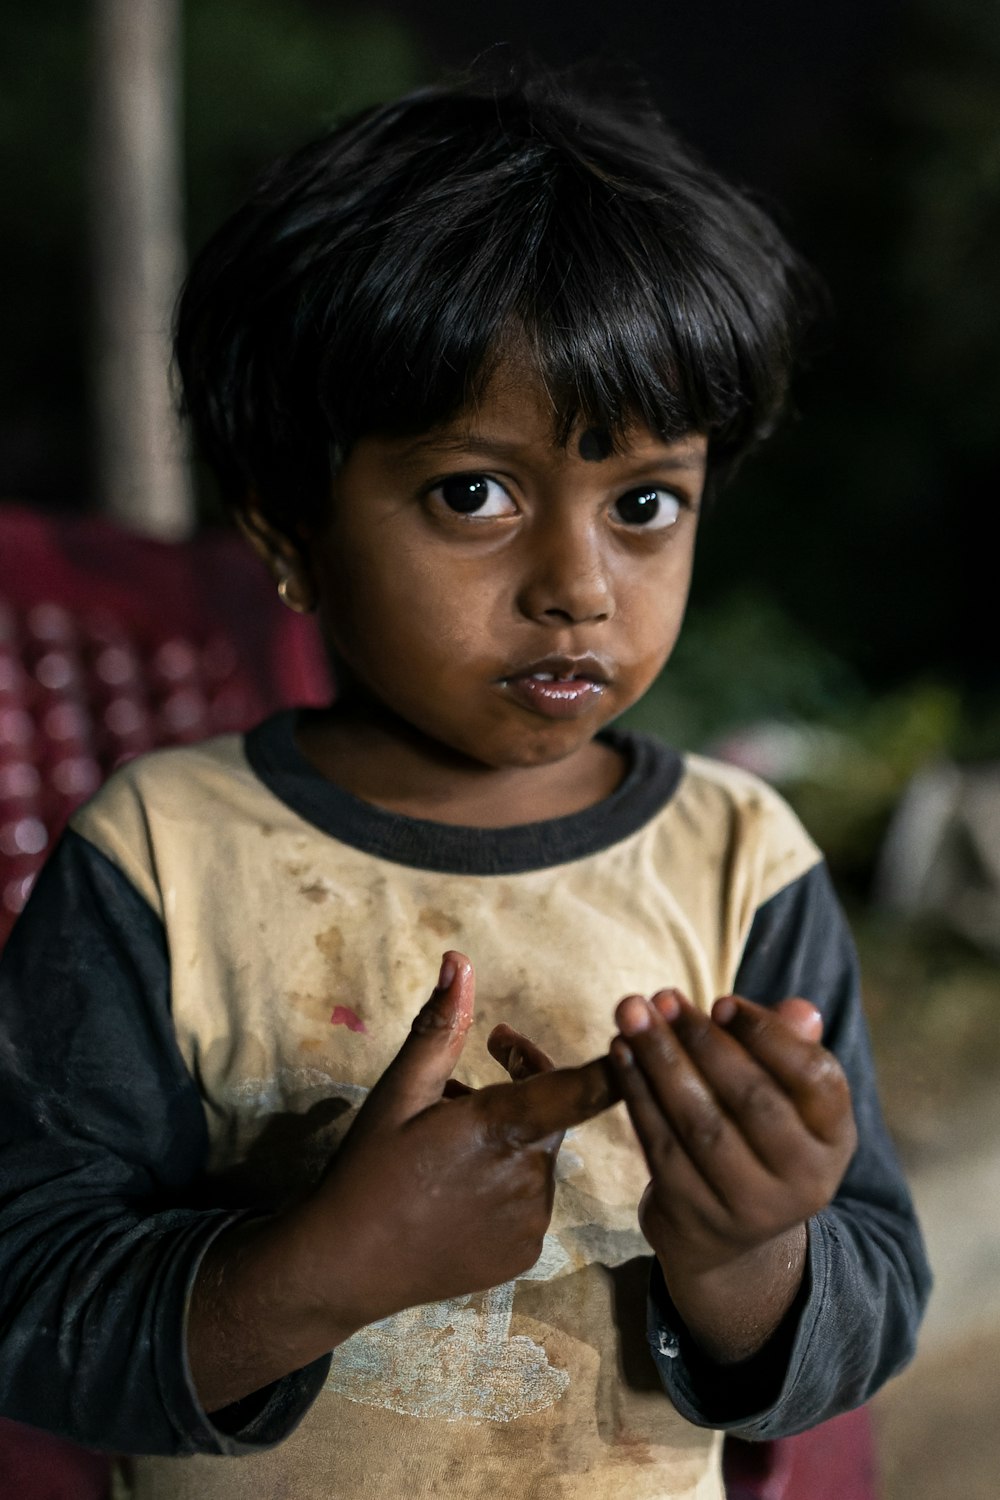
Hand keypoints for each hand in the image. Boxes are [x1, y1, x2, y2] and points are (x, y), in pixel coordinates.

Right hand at [299, 951, 617, 1335]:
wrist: (344, 1268)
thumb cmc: (368, 1169)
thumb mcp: (397, 1092)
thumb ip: (439, 1027)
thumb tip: (459, 960)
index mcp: (502, 1128)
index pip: (583, 1090)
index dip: (617, 1065)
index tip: (636, 1037)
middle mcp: (529, 1176)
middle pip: (551, 1112)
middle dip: (524, 1081)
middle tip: (485, 1058)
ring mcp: (530, 1221)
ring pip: (536, 1156)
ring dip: (509, 1135)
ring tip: (451, 1135)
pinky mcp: (523, 1253)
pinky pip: (528, 1200)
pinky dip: (504, 1181)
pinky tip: (458, 1186)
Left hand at [608, 988, 855, 1361]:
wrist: (726, 1238)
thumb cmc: (757, 1138)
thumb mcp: (787, 1100)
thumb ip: (789, 1048)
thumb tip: (802, 1009)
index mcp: (835, 1140)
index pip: (816, 1078)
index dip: (768, 1035)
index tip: (721, 1001)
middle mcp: (803, 1180)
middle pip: (751, 1098)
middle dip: (701, 1039)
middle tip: (662, 997)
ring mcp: (748, 1205)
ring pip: (700, 1121)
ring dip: (660, 1059)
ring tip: (631, 1014)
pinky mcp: (695, 1214)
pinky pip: (660, 1145)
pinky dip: (637, 1094)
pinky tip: (621, 1054)